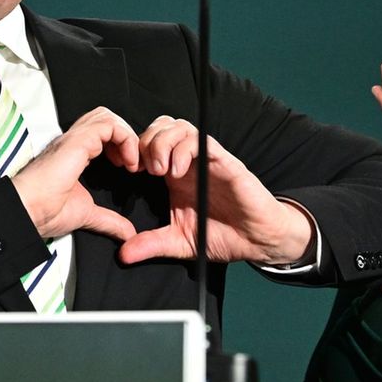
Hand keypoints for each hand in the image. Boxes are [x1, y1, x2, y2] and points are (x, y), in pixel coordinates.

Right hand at [10, 107, 138, 242]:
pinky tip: (127, 162)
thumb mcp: (86, 215)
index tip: (127, 168)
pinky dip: (125, 139)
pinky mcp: (78, 141)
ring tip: (130, 161)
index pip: (100, 132)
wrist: (29, 211)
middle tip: (131, 161)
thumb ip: (108, 221)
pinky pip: (109, 126)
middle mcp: (73, 142)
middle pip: (104, 117)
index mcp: (73, 154)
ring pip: (107, 116)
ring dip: (126, 136)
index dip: (119, 144)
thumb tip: (127, 233)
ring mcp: (74, 139)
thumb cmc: (45, 211)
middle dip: (124, 135)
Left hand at [117, 116, 313, 265]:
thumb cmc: (222, 236)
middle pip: (161, 126)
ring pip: (178, 126)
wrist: (257, 240)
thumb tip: (123, 255)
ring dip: (162, 142)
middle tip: (144, 169)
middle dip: (145, 141)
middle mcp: (188, 161)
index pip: (149, 141)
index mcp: (174, 174)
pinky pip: (201, 140)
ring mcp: (206, 159)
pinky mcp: (224, 161)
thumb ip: (151, 244)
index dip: (134, 150)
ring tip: (159, 170)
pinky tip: (177, 172)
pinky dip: (184, 149)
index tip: (130, 172)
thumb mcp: (179, 242)